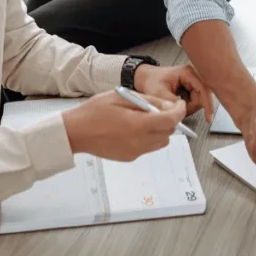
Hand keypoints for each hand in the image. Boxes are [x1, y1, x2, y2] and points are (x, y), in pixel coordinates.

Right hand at [62, 90, 185, 160]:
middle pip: (169, 132)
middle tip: (158, 109)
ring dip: (160, 130)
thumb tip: (170, 105)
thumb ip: (149, 101)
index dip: (179, 111)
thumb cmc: (95, 111)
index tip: (179, 104)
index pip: (171, 120)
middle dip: (169, 120)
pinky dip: (148, 137)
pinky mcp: (130, 158)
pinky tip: (132, 129)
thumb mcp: (123, 97)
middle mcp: (140, 142)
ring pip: (161, 142)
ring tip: (144, 119)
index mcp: (139, 125)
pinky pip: (148, 147)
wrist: (75, 132)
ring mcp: (135, 152)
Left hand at [133, 63, 212, 121]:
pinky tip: (178, 103)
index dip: (207, 104)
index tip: (208, 118)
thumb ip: (171, 102)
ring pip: (199, 100)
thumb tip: (182, 111)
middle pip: (203, 96)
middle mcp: (192, 75)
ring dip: (189, 107)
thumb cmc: (151, 81)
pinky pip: (195, 100)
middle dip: (193, 107)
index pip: (203, 89)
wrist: (146, 78)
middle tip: (180, 112)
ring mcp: (192, 81)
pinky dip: (187, 106)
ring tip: (175, 106)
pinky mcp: (190, 87)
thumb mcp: (159, 92)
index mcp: (187, 73)